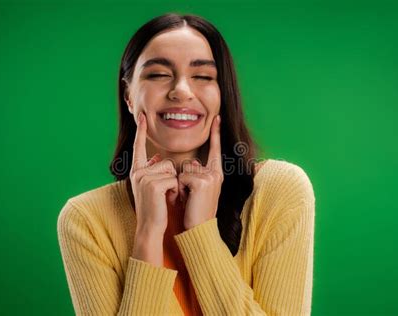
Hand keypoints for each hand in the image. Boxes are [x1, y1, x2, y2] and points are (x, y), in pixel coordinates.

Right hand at [129, 111, 178, 234]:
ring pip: (171, 170)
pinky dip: (175, 190)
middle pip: (166, 162)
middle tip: (165, 194)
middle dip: (172, 178)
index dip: (140, 132)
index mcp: (136, 170)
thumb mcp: (151, 186)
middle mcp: (137, 172)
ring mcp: (144, 178)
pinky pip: (173, 179)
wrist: (150, 227)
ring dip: (174, 184)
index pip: (138, 147)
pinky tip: (167, 200)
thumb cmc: (154, 208)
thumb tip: (157, 157)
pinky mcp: (153, 184)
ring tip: (166, 197)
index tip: (142, 116)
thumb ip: (153, 170)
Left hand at [178, 115, 223, 229]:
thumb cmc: (195, 211)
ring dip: (180, 185)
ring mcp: (210, 177)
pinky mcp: (202, 182)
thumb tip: (192, 162)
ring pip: (184, 170)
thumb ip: (196, 174)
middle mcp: (216, 173)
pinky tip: (187, 200)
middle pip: (190, 163)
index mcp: (216, 174)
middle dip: (184, 179)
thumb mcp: (197, 190)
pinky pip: (181, 177)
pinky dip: (180, 189)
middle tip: (190, 196)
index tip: (217, 118)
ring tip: (188, 199)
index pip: (215, 150)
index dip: (216, 134)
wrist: (199, 229)